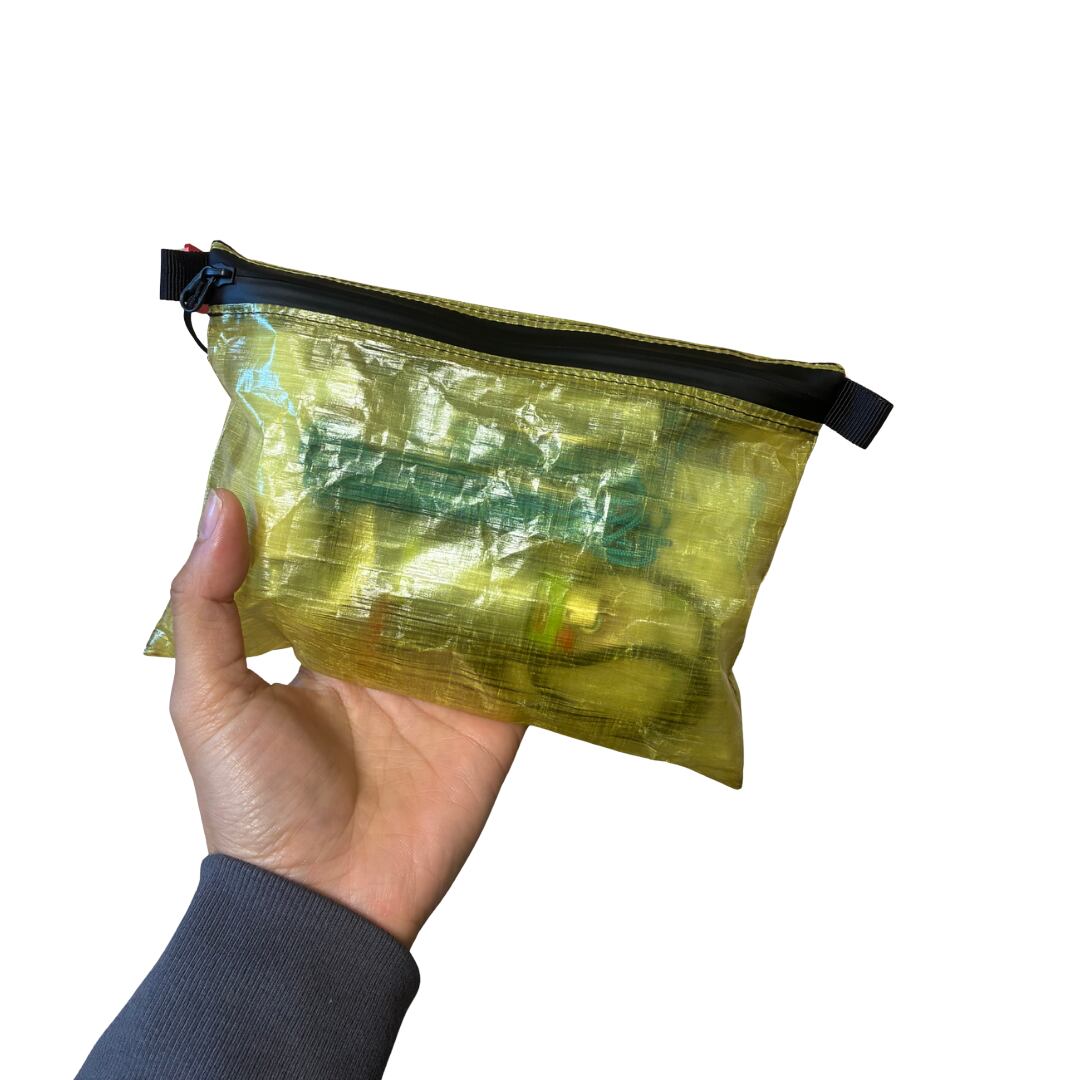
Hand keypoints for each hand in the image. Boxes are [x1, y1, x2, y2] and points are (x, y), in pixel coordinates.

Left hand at [167, 489, 525, 946]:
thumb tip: (220, 503)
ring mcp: (445, 687)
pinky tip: (560, 569)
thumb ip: (206, 602)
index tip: (374, 443)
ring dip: (496, 561)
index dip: (359, 513)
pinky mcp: (490, 720)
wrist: (321, 900)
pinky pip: (521, 661)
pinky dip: (542, 623)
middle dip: (438, 524)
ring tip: (518, 488)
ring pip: (477, 608)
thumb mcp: (209, 696)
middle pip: (422, 577)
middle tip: (460, 449)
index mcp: (326, 648)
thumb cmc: (252, 802)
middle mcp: (390, 659)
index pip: (350, 564)